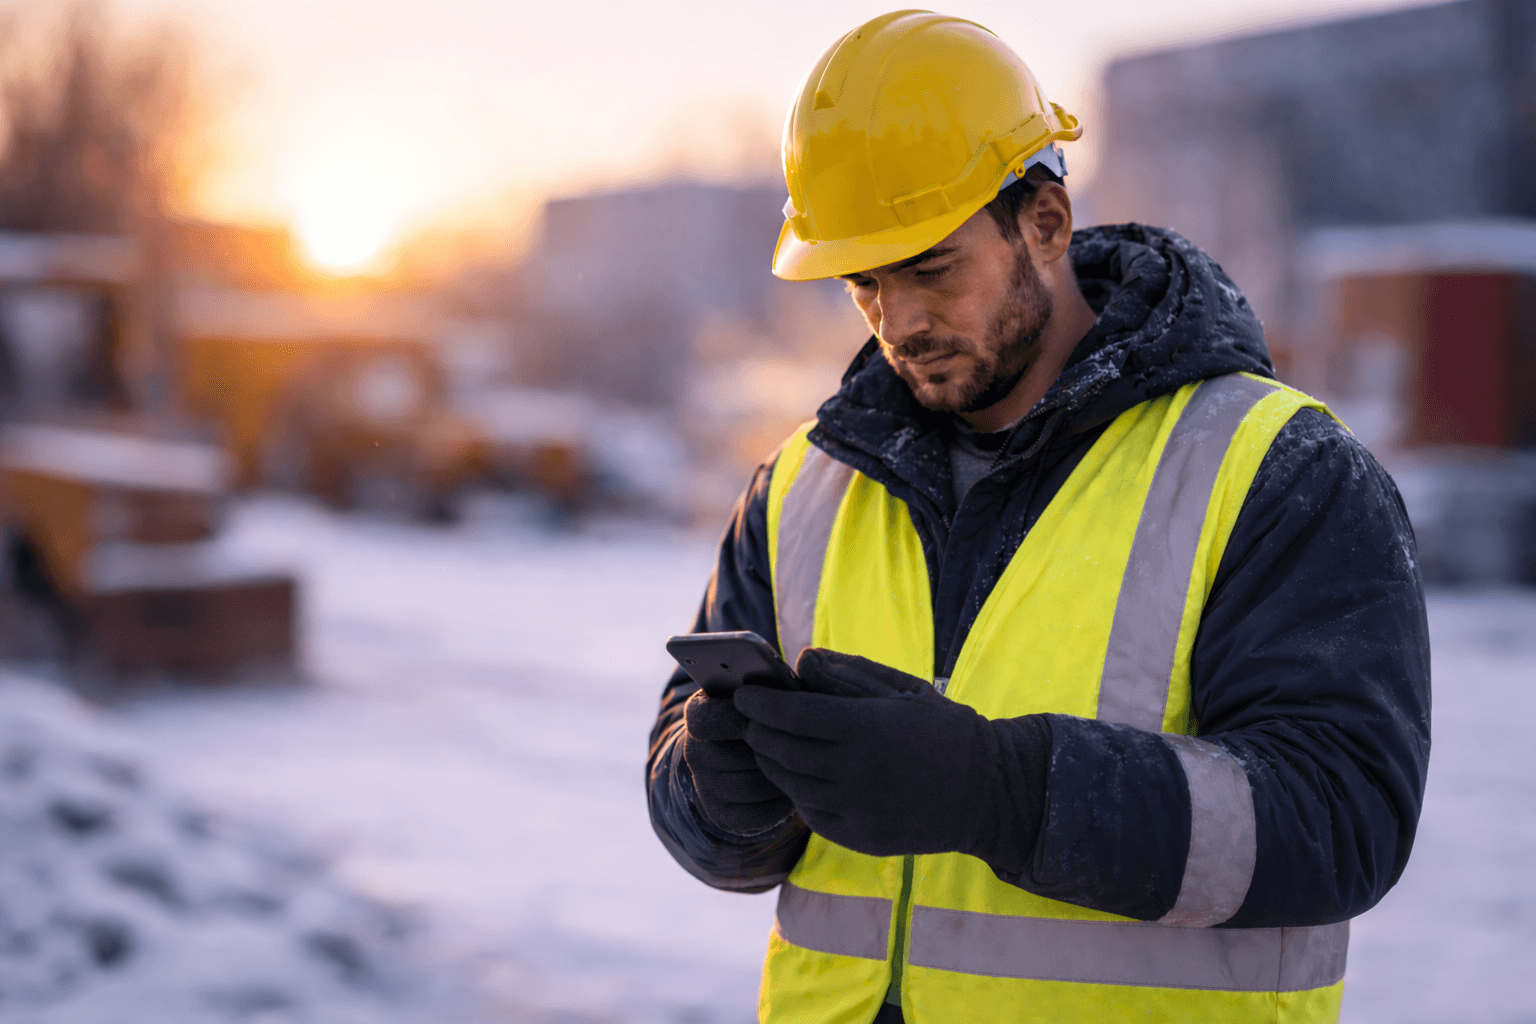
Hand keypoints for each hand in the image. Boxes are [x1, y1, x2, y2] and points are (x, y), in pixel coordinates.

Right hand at [681, 688, 793, 835]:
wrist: (739, 754)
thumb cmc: (763, 714)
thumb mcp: (760, 691)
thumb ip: (771, 679)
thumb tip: (796, 662)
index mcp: (698, 714)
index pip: (711, 718)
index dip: (744, 718)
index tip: (769, 715)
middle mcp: (695, 752)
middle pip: (740, 755)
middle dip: (775, 749)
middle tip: (800, 743)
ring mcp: (705, 786)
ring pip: (753, 786)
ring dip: (782, 777)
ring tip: (802, 766)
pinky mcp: (721, 815)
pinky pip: (757, 815)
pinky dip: (780, 804)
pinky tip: (792, 788)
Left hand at [736, 649, 1045, 859]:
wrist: (987, 793)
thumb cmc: (942, 730)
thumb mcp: (901, 690)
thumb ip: (847, 674)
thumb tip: (800, 660)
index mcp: (865, 728)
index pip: (790, 713)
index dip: (760, 703)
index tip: (744, 692)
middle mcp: (855, 772)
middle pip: (781, 749)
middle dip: (757, 730)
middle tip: (747, 717)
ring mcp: (855, 810)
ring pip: (790, 783)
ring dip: (771, 761)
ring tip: (766, 743)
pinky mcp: (858, 838)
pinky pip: (810, 812)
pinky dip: (796, 790)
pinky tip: (797, 774)